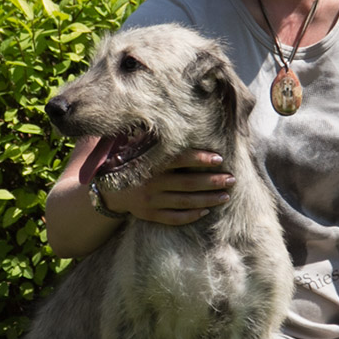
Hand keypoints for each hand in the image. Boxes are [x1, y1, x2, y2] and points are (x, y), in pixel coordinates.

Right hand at [98, 149, 233, 225]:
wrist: (107, 188)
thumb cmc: (129, 162)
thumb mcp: (137, 146)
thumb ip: (157, 138)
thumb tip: (179, 120)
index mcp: (149, 162)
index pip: (179, 160)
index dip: (199, 158)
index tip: (220, 158)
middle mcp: (150, 182)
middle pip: (187, 183)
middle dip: (212, 181)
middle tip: (232, 179)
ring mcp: (150, 201)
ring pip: (184, 202)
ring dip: (207, 199)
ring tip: (225, 196)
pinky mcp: (149, 215)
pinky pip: (173, 218)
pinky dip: (190, 216)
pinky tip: (205, 211)